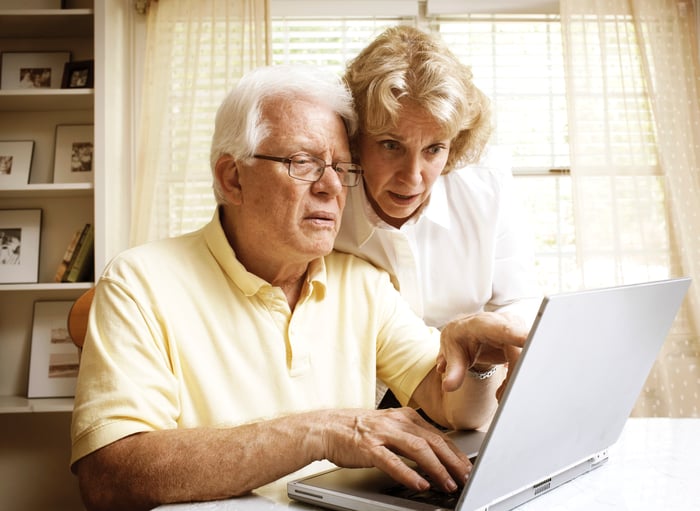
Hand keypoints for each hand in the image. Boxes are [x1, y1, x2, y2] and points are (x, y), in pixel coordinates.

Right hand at [320, 407, 471, 492]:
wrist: (325, 428)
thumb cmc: (356, 431)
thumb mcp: (388, 427)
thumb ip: (410, 437)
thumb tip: (434, 454)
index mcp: (404, 416)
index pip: (437, 435)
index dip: (455, 453)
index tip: (467, 466)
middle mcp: (396, 421)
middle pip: (433, 441)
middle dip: (453, 461)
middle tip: (466, 477)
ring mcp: (383, 434)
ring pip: (418, 449)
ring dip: (437, 468)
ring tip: (449, 483)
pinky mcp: (369, 447)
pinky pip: (393, 462)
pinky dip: (409, 474)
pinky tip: (420, 484)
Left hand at [436, 312, 528, 398]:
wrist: (465, 333)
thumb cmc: (458, 339)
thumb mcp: (452, 353)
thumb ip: (453, 370)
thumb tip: (449, 386)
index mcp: (483, 324)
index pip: (503, 330)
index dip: (517, 335)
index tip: (529, 341)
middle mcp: (504, 323)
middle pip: (519, 351)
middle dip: (514, 376)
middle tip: (501, 397)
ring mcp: (517, 329)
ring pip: (526, 358)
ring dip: (515, 380)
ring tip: (499, 395)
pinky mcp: (524, 339)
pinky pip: (526, 362)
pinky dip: (516, 378)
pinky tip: (504, 388)